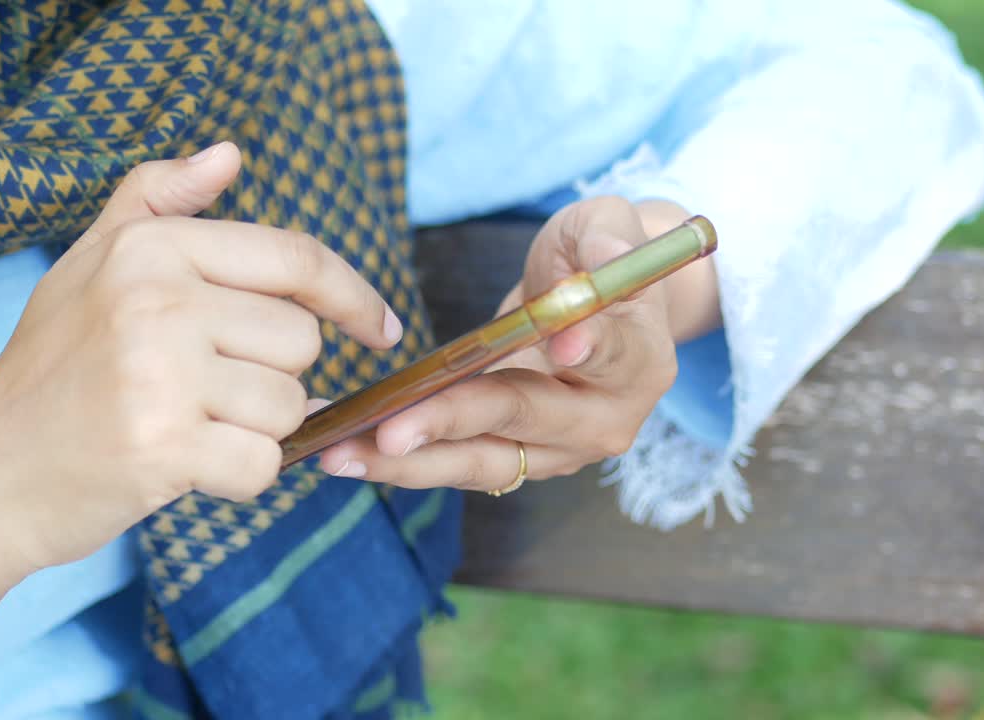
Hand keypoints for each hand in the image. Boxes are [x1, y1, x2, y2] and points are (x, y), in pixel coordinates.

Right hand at [0, 142, 400, 575]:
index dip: (355, 296)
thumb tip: (231, 152)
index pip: (297, 259)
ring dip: (256, 429)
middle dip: (273, 375)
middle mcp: (156, 299)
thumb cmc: (55, 367)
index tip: (383, 328)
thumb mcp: (93, 264)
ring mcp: (159, 374)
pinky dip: (240, 476)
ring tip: (186, 425)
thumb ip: (160, 200)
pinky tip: (186, 466)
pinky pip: (264, 464)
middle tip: (203, 391)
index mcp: (151, 247)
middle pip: (301, 341)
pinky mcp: (163, 447)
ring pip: (289, 406)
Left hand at [317, 196, 718, 492]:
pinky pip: (460, 465)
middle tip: (392, 430)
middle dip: (453, 423)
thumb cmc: (594, 257)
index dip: (586, 348)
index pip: (612, 355)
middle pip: (526, 421)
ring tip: (341, 454)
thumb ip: (606, 238)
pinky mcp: (521, 461)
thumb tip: (609, 259)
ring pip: (484, 462)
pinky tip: (348, 453)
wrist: (597, 306)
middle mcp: (607, 420)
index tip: (558, 344)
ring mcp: (561, 450)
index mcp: (641, 361)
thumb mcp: (605, 226)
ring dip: (410, 463)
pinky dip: (405, 462)